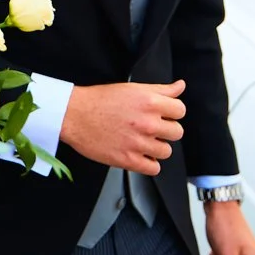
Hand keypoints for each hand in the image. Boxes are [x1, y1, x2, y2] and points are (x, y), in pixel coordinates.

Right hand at [59, 80, 185, 175]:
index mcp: (150, 102)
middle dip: (165, 130)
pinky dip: (148, 163)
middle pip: (177, 132)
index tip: (162, 115)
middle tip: (150, 128)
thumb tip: (180, 86)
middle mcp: (147, 123)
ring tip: (141, 141)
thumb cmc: (99, 100)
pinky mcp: (128, 160)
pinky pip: (154, 168)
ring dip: (156, 147)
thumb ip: (161, 89)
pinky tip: (138, 153)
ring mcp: (139, 143)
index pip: (180, 111)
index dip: (171, 112)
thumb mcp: (132, 88)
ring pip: (166, 151)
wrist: (74, 115)